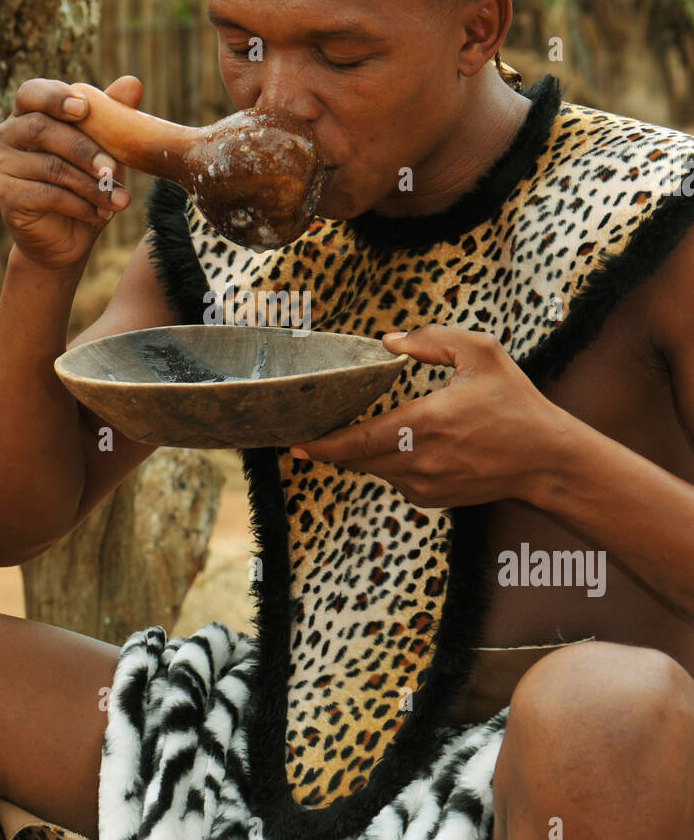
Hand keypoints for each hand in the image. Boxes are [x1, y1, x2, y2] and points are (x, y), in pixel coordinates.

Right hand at [0, 75, 137, 270]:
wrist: (68, 238)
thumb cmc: (85, 185)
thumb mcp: (105, 149)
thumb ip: (112, 116)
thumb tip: (133, 82)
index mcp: (27, 113)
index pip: (32, 92)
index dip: (55, 97)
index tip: (83, 109)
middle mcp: (6, 134)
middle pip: (42, 128)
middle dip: (85, 149)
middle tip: (113, 171)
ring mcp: (0, 165)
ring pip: (50, 166)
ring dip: (91, 185)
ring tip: (119, 200)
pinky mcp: (5, 195)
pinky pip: (47, 194)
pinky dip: (80, 204)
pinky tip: (99, 214)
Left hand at [288, 324, 563, 507]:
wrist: (546, 460)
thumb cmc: (515, 403)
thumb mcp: (481, 353)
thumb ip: (431, 340)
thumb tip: (389, 341)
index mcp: (424, 424)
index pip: (357, 441)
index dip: (322, 444)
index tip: (294, 441)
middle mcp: (419, 461)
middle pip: (357, 460)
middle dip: (330, 449)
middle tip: (306, 434)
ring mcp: (425, 485)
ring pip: (375, 470)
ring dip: (361, 454)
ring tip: (349, 434)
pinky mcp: (433, 499)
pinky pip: (396, 480)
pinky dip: (389, 463)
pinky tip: (401, 446)